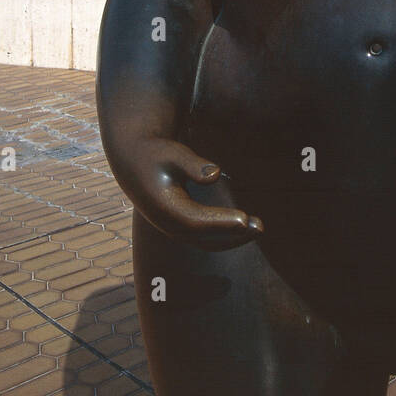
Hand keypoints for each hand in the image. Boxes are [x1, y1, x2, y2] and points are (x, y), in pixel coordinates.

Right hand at [125, 138, 263, 250]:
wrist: (135, 161)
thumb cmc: (157, 153)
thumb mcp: (172, 153)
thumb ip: (192, 164)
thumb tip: (215, 174)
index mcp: (164, 207)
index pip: (196, 221)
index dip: (221, 222)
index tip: (244, 219)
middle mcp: (167, 223)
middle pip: (204, 238)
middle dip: (233, 234)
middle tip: (260, 227)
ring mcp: (173, 228)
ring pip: (207, 242)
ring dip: (234, 238)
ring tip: (258, 227)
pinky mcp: (180, 226)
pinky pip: (206, 238)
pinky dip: (226, 235)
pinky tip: (244, 225)